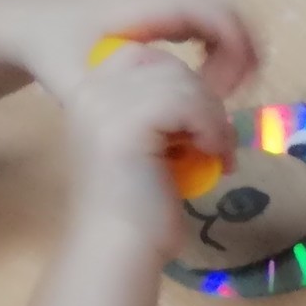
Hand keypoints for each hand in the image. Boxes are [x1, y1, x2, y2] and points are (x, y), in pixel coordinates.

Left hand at [0, 0, 258, 103]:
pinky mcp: (161, 6)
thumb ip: (125, 102)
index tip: (222, 92)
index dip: (231, 52)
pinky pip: (206, 16)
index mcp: (145, 7)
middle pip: (225, 6)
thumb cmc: (55, 54)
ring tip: (225, 86)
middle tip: (239, 90)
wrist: (28, 25)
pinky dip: (218, 43)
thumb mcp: (82, 85)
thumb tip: (179, 115)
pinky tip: (206, 75)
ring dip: (233, 46)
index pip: (211, 13)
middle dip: (243, 47)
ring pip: (220, 10)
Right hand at [61, 44, 233, 255]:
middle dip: (202, 100)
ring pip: (182, 80)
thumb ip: (162, 113)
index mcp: (88, 93)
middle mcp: (89, 91)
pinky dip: (211, 128)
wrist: (119, 248)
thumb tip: (204, 94)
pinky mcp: (125, 124)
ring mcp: (103, 105)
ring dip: (212, 116)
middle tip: (215, 142)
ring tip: (216, 152)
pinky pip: (188, 103)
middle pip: (166, 64)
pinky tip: (213, 156)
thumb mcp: (148, 145)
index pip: (145, 56)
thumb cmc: (139, 208)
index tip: (196, 126)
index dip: (181, 85)